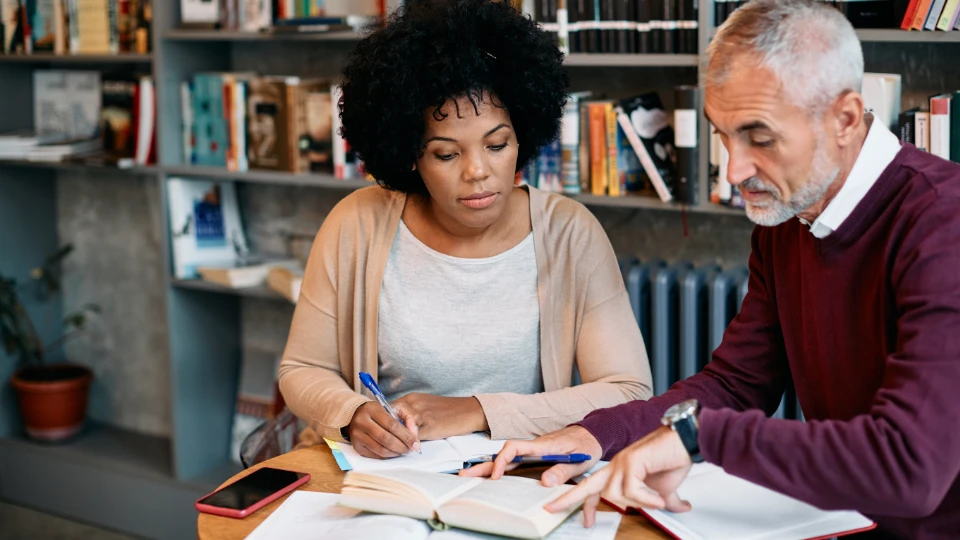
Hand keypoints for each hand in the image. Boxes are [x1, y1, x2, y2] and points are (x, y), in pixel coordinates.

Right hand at [346, 401, 420, 458]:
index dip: (406, 436)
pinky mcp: (356, 446)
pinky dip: (387, 456)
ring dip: (395, 453)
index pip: (392, 425)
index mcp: (372, 409)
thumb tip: (414, 434)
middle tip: (411, 449)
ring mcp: (357, 435)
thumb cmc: (382, 412)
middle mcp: (362, 421)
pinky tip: (394, 452)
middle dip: (402, 446)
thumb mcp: (397, 408)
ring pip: (380, 449)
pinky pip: (375, 455)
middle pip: (386, 439)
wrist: (359, 414)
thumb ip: (410, 416)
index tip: (416, 444)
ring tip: (404, 450)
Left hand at [391, 393, 488, 440]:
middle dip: (386, 431)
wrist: (469, 411)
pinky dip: (408, 443)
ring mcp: (421, 413)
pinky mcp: (429, 425)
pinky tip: (409, 449)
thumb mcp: (427, 407)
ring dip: (396, 439)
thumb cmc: (449, 411)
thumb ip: (411, 414)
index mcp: (412, 398)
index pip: (387, 408)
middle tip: (385, 442)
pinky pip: (412, 436)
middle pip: (389, 417)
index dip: (383, 422)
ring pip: (399, 427)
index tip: (381, 431)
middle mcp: (413, 403)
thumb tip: (396, 426)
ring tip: (397, 448)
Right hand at [459, 425, 601, 490]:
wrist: (592, 434)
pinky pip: (513, 462)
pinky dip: (499, 468)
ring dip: (488, 467)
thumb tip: (545, 481)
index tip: (497, 476)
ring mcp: (532, 451)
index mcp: (542, 446)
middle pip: (503, 454)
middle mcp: (533, 447)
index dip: (502, 460)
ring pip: (506, 458)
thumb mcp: (580, 461)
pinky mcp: (534, 456)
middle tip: (464, 475)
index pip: (515, 448)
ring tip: (470, 476)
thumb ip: (563, 470)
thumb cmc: (586, 446)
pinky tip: (491, 477)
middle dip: (484, 465)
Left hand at [545, 426, 692, 526]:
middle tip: (552, 508)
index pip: (594, 489)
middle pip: (586, 485)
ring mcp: (622, 462)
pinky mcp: (632, 460)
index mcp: (618, 471)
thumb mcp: (663, 489)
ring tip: (657, 501)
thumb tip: (675, 508)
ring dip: (638, 502)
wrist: (685, 441)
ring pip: (615, 494)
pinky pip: (631, 489)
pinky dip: (646, 498)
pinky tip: (658, 499)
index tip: (585, 522)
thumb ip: (660, 500)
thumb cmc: (673, 459)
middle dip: (568, 499)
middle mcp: (616, 466)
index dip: (586, 505)